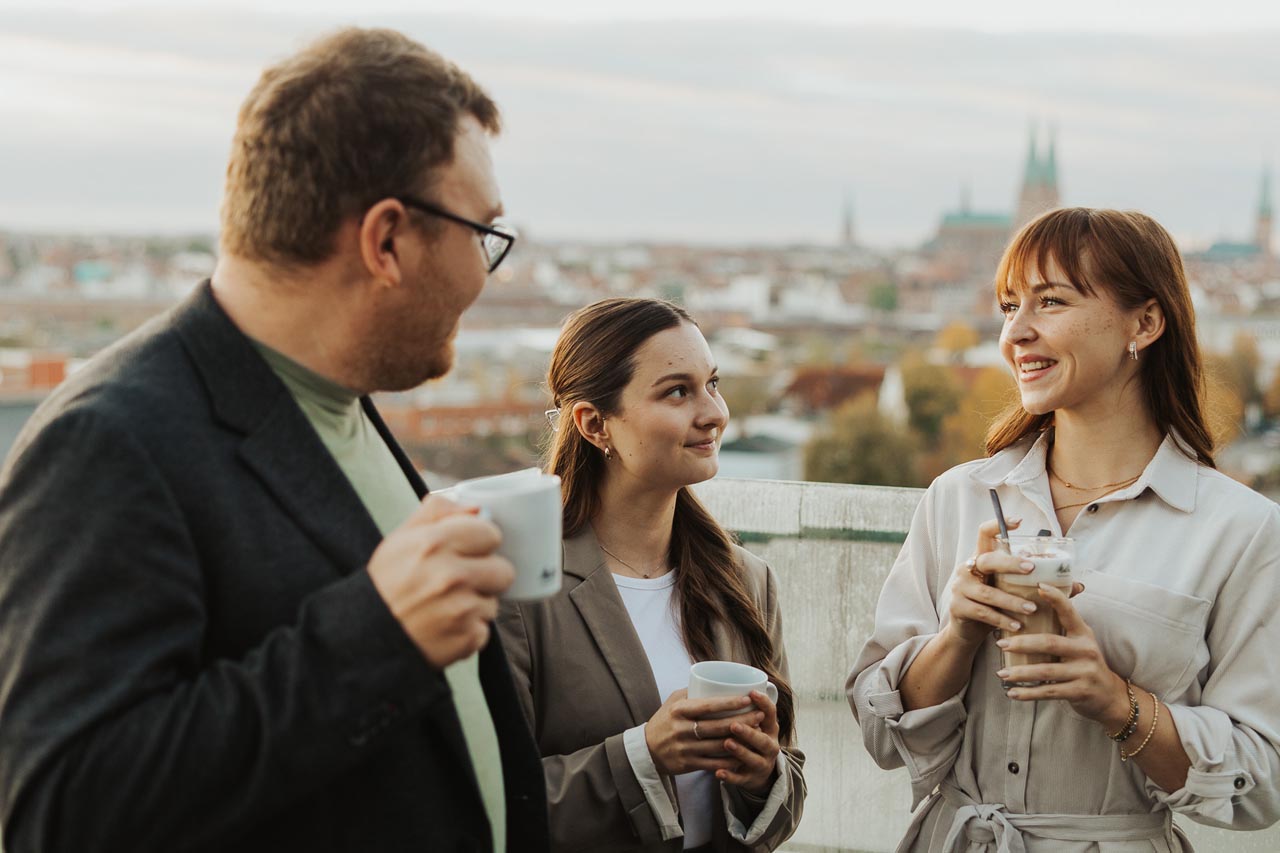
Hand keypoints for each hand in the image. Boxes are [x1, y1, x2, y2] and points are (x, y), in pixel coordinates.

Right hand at [367, 495, 514, 668]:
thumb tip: (478, 508)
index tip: (466, 552)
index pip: (492, 534)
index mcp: (435, 543)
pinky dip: (468, 631)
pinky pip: (484, 630)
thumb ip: (438, 512)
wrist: (364, 636)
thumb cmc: (386, 584)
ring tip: (444, 607)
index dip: (480, 544)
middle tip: (458, 583)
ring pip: (494, 602)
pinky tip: (443, 628)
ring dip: (475, 605)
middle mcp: (451, 575)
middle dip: (485, 576)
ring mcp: (461, 609)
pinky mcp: (467, 638)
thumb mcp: (401, 538)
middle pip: (503, 570)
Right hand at [645, 689, 765, 776]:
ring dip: (741, 740)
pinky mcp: (688, 764)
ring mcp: (685, 748)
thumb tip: (716, 681)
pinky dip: (730, 760)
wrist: (646, 750)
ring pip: (719, 745)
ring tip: (757, 732)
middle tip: (759, 715)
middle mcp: (681, 729)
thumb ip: (692, 692)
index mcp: (678, 711)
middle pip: (718, 726)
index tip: (747, 699)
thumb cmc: (664, 721)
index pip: (708, 705)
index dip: (730, 703)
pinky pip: (714, 763)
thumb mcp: (672, 702)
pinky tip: (744, 754)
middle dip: (742, 721)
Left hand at [717, 689, 781, 795]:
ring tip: (726, 743)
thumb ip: (741, 707)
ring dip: (740, 751)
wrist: (758, 771)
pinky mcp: (751, 779)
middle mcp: (770, 746)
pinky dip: (730, 776)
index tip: (751, 693)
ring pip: (753, 759)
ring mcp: (761, 763)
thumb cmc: (750, 737)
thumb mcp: (753, 722)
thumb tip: (716, 681)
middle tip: (733, 724)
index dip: (763, 703)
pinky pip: (741, 779)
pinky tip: (718, 772)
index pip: (771, 714)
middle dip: (749, 732)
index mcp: (769, 728)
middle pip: (763, 740)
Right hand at [943, 517, 1032, 646]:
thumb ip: (1038, 585)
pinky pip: (983, 612)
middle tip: (1031, 568)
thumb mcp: (1012, 591)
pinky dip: (1001, 619)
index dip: (998, 524)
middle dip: (1010, 563)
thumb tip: (1078, 586)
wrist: (966, 630)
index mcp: (981, 559)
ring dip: (1011, 600)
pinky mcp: (958, 607)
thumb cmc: (994, 605)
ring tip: (1031, 609)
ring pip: (988, 592)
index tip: (1019, 521)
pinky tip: (1017, 625)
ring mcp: (960, 588)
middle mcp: (967, 569)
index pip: (984, 533)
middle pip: (987, 560)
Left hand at [996, 583, 1129, 724]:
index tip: (1039, 586)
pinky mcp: (1080, 691)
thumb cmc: (1084, 663)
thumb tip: (1036, 599)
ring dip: (1021, 672)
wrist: (1110, 696)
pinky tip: (1012, 693)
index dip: (1056, 598)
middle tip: (1000, 643)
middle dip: (1022, 643)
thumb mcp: (1080, 641)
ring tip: (1002, 673)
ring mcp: (1085, 672)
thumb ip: (1062, 627)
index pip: (1069, 612)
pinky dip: (1029, 693)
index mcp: (1083, 633)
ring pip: (1046, 670)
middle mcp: (1086, 650)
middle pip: (1050, 643)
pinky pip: (1050, 691)